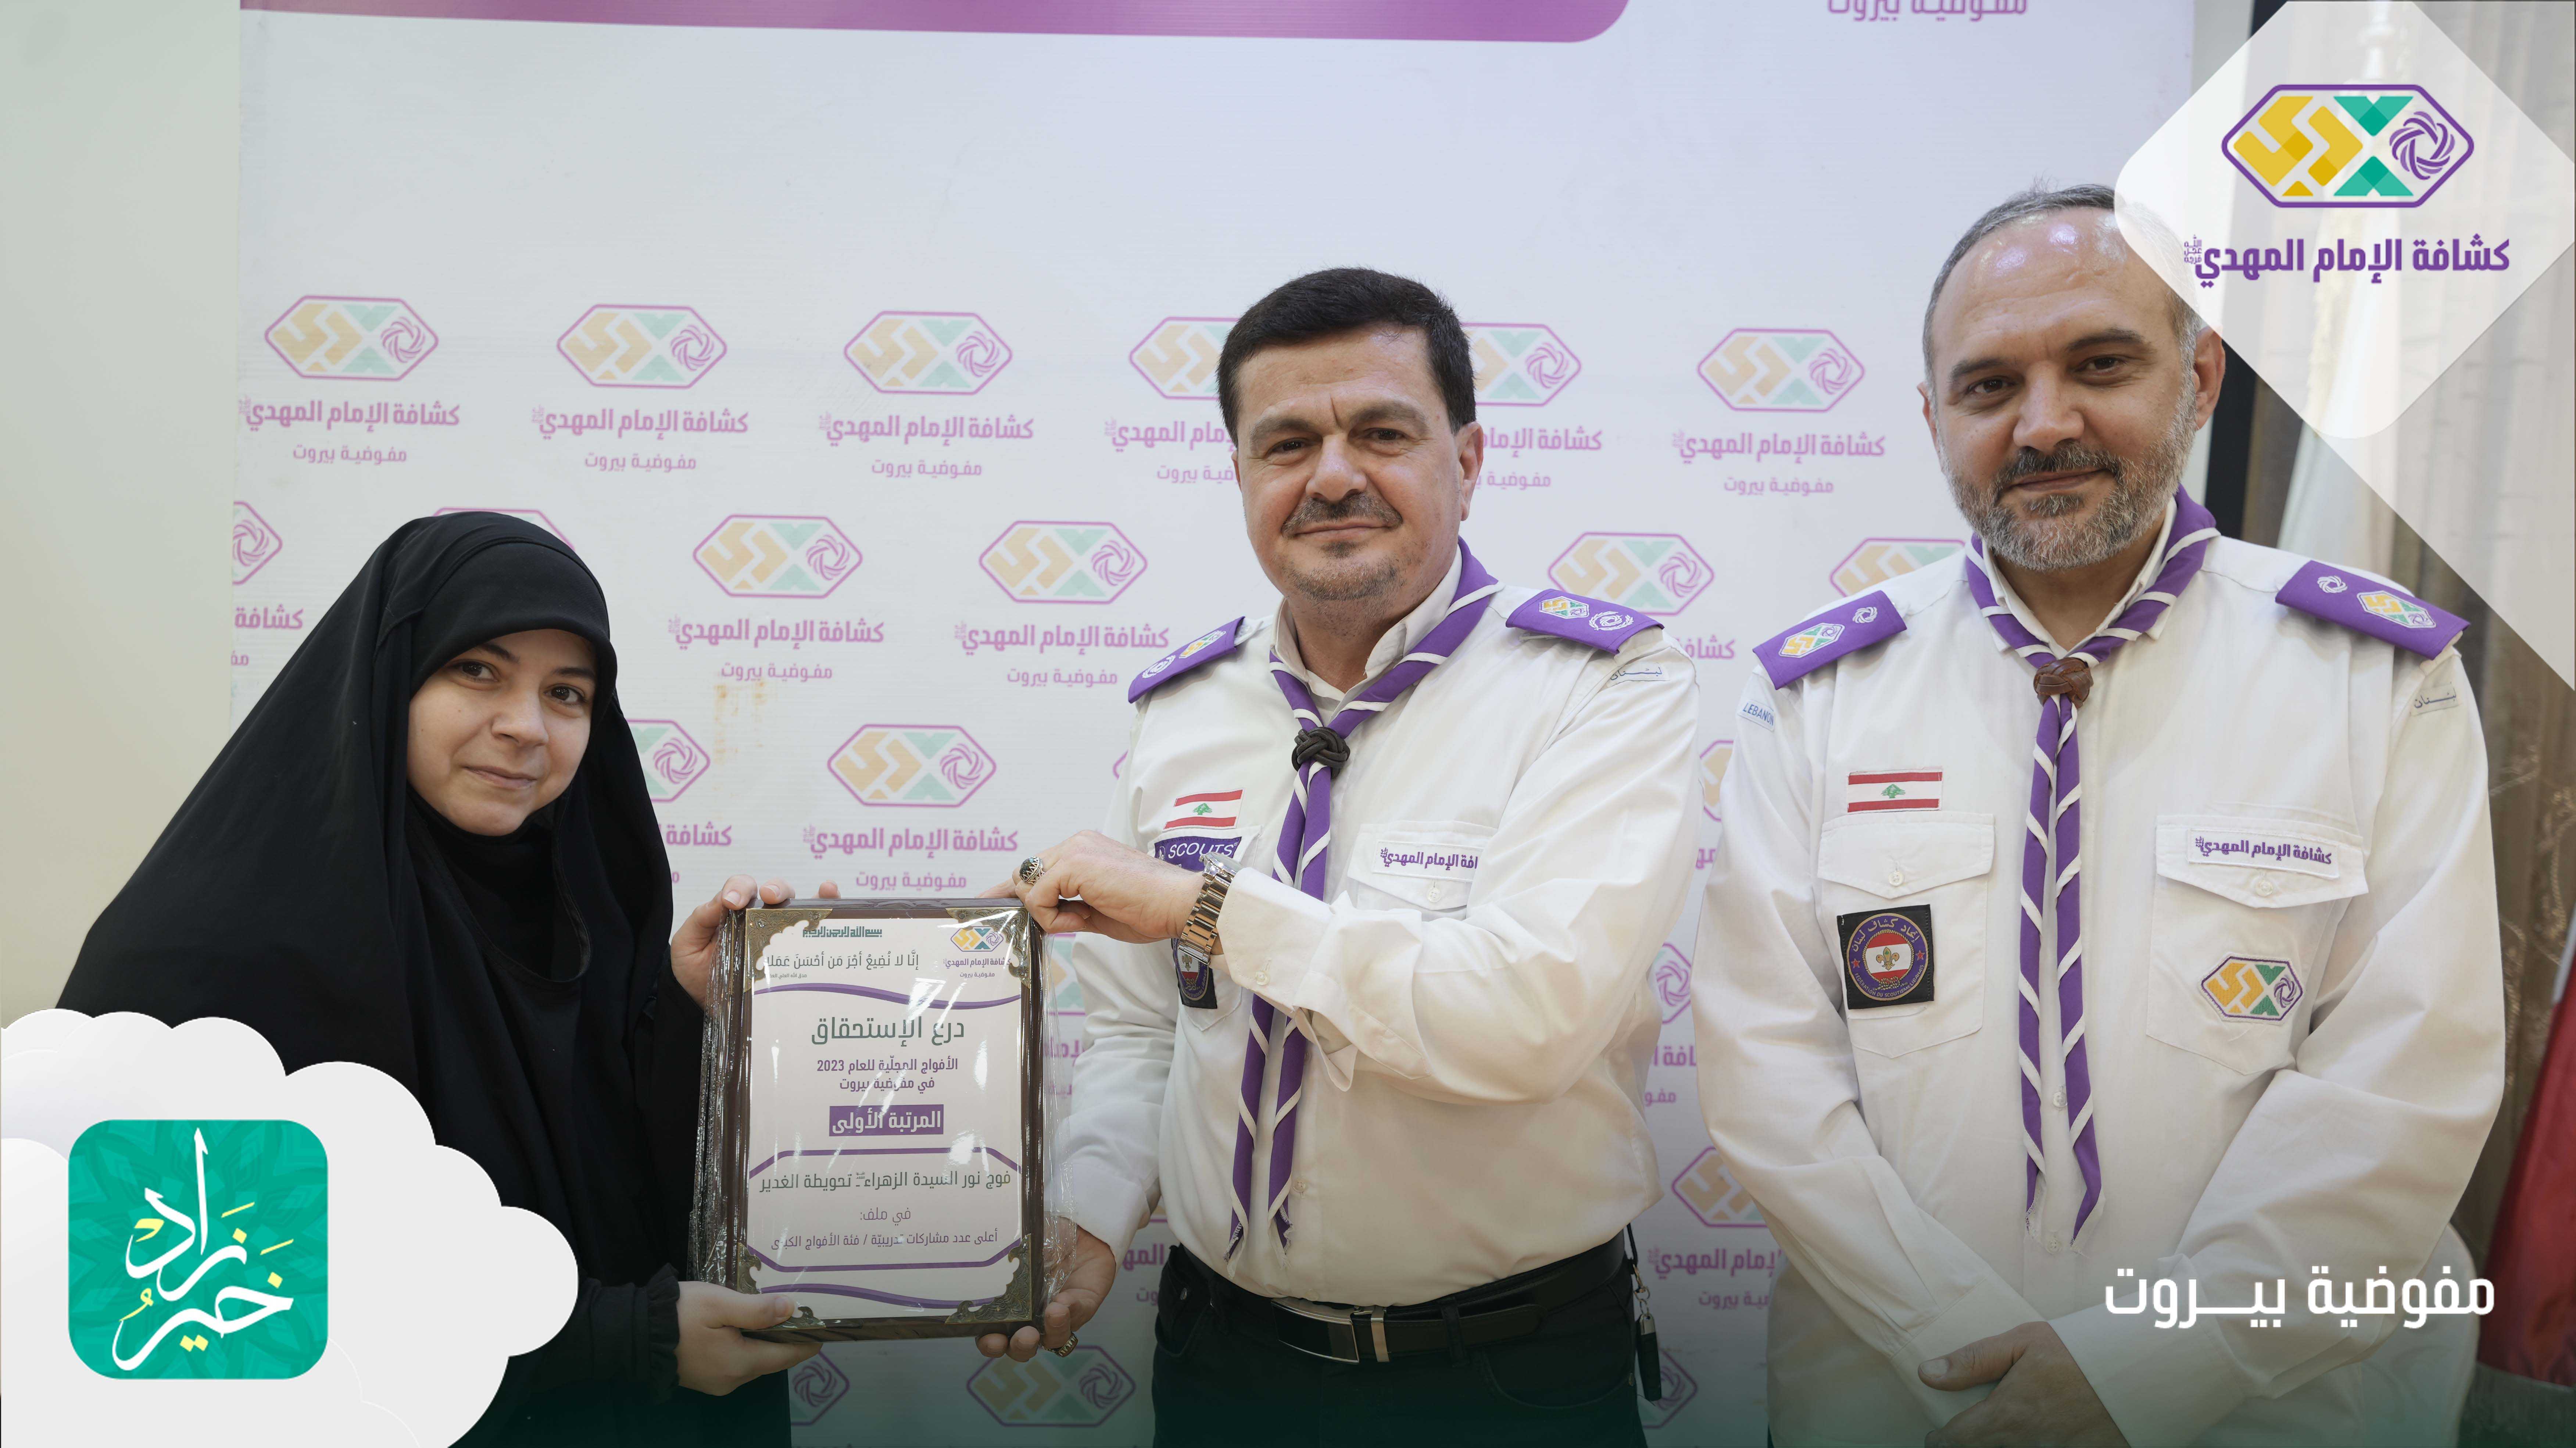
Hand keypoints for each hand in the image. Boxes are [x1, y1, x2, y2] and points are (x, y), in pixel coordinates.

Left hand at [669, 875, 842, 1010]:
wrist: (700, 1002)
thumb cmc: (693, 968)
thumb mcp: (687, 942)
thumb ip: (701, 918)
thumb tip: (722, 901)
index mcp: (734, 909)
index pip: (742, 887)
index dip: (739, 887)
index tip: (732, 902)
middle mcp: (760, 916)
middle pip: (777, 891)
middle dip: (777, 888)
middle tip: (770, 897)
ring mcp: (778, 933)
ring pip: (800, 907)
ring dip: (814, 896)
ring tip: (823, 891)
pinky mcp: (791, 953)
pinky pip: (814, 930)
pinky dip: (829, 913)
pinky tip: (836, 905)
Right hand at [675, 1281, 819, 1395]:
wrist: (632, 1333)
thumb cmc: (678, 1314)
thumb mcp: (719, 1303)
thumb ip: (757, 1310)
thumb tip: (792, 1309)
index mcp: (740, 1364)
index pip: (786, 1357)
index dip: (807, 1342)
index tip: (824, 1327)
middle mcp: (731, 1381)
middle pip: (770, 1360)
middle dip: (786, 1339)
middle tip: (799, 1312)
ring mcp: (715, 1383)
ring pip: (752, 1362)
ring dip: (763, 1341)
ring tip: (773, 1314)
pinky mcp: (702, 1378)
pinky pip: (734, 1363)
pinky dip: (745, 1346)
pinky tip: (743, 1326)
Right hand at [975, 1225, 1115, 1361]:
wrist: (1076, 1225)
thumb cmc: (1041, 1237)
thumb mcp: (1019, 1245)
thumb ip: (1007, 1256)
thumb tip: (995, 1261)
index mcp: (1009, 1307)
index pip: (994, 1336)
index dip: (990, 1344)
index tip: (990, 1338)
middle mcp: (1032, 1318)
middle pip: (1023, 1348)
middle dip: (1021, 1347)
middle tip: (1024, 1337)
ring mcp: (1058, 1316)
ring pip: (1054, 1340)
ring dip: (1052, 1332)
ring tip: (1052, 1314)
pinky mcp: (1084, 1307)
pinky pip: (1079, 1316)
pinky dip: (1072, 1311)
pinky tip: (1065, 1299)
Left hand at [982, 832, 1198, 944]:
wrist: (1178, 905)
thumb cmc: (1148, 910)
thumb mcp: (1097, 912)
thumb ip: (1067, 908)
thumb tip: (1040, 918)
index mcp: (1084, 849)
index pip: (1035, 867)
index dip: (1013, 889)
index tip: (988, 901)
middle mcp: (1077, 843)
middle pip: (1025, 873)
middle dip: (1028, 904)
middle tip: (1049, 926)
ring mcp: (1075, 850)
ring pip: (1028, 884)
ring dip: (1046, 912)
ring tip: (1078, 922)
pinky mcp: (1075, 864)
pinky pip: (1039, 897)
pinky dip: (1052, 917)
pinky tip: (1079, 921)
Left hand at [1921, 1321, 2126, 1446]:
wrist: (2140, 1370)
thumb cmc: (2080, 1352)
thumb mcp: (2022, 1343)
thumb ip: (1973, 1361)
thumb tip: (1928, 1374)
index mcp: (2009, 1414)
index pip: (1959, 1440)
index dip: (1942, 1440)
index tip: (1934, 1437)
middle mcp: (2029, 1442)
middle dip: (1973, 1443)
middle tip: (1967, 1432)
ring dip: (2007, 1441)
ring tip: (2011, 1423)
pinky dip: (2040, 1443)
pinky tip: (2045, 1427)